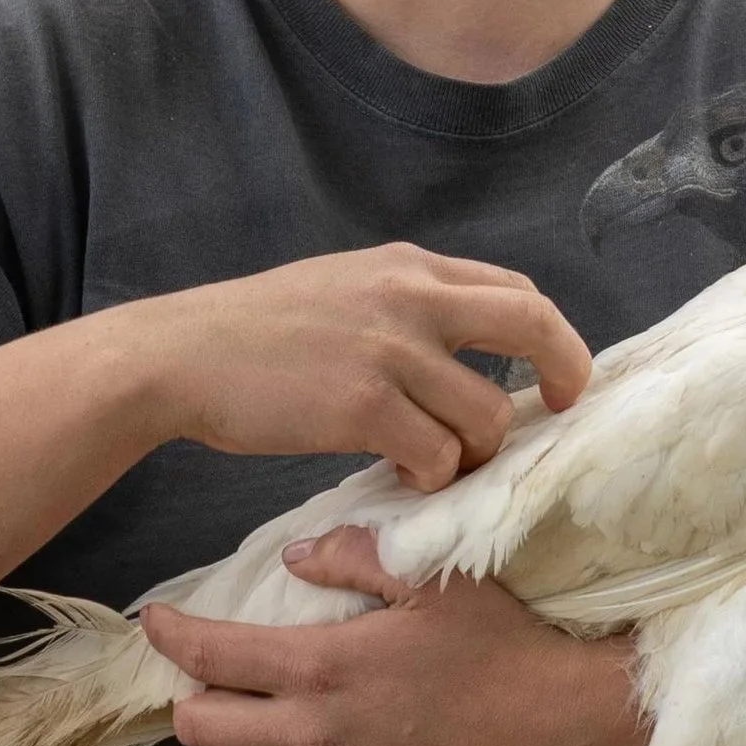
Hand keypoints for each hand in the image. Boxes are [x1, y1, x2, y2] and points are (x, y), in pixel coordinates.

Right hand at [123, 245, 590, 490]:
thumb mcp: (345, 287)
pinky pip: (437, 457)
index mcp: (410, 268)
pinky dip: (430, 477)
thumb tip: (467, 349)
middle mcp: (411, 298)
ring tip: (432, 461)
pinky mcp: (363, 406)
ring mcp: (390, 351)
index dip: (552, 338)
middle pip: (533, 325)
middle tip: (557, 415)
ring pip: (486, 416)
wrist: (181, 355)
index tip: (553, 381)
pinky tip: (398, 473)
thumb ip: (408, 305)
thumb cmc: (257, 332)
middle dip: (563, 374)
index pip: (517, 291)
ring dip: (472, 453)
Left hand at [151, 527, 642, 745]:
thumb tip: (296, 556)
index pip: (211, 658)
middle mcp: (315, 736)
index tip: (156, 620)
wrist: (559, 730)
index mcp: (323, 669)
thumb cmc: (500, 645)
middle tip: (216, 671)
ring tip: (256, 715)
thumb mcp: (434, 580)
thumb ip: (355, 557)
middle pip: (202, 730)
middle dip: (194, 695)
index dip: (172, 636)